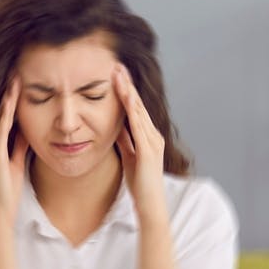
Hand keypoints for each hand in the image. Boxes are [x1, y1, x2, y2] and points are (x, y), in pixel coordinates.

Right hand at [0, 76, 28, 229]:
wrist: (0, 211)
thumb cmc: (8, 190)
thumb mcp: (17, 162)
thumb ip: (19, 146)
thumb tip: (26, 130)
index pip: (2, 118)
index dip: (9, 101)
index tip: (18, 82)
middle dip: (7, 94)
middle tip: (15, 72)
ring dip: (7, 99)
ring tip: (14, 80)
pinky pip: (0, 130)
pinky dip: (5, 114)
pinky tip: (10, 101)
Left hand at [113, 64, 167, 224]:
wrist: (150, 204)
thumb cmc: (140, 184)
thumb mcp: (129, 155)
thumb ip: (125, 139)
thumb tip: (116, 125)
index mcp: (148, 136)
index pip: (136, 109)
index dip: (126, 91)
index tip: (116, 75)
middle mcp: (153, 135)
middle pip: (138, 104)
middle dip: (127, 84)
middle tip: (116, 65)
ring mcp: (152, 142)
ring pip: (138, 111)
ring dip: (128, 91)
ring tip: (119, 74)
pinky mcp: (148, 150)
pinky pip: (138, 125)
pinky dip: (132, 109)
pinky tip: (126, 96)